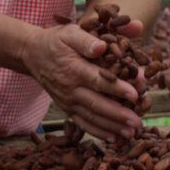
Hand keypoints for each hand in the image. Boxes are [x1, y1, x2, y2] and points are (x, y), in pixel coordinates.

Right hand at [20, 21, 146, 143]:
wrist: (31, 54)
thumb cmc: (56, 41)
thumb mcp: (69, 32)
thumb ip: (86, 39)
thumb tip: (102, 46)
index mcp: (73, 68)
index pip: (98, 80)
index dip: (117, 88)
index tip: (134, 95)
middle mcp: (70, 88)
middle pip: (96, 104)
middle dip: (118, 115)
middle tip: (137, 121)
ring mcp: (67, 101)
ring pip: (91, 117)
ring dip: (111, 127)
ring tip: (130, 133)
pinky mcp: (66, 108)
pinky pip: (82, 123)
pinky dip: (98, 132)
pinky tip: (114, 138)